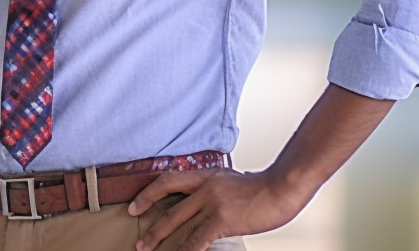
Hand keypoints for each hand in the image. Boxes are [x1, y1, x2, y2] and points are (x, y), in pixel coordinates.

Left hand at [128, 168, 315, 250]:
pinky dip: (184, 250)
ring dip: (159, 236)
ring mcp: (212, 201)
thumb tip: (204, 205)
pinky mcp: (221, 218)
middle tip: (138, 236)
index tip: (137, 204)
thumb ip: (216, 190)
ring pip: (177, 220)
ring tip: (146, 247)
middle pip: (168, 201)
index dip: (149, 192)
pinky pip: (197, 238)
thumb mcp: (232, 182)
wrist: (282, 188)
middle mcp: (205, 185)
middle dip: (150, 221)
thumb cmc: (263, 189)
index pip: (169, 179)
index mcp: (207, 175)